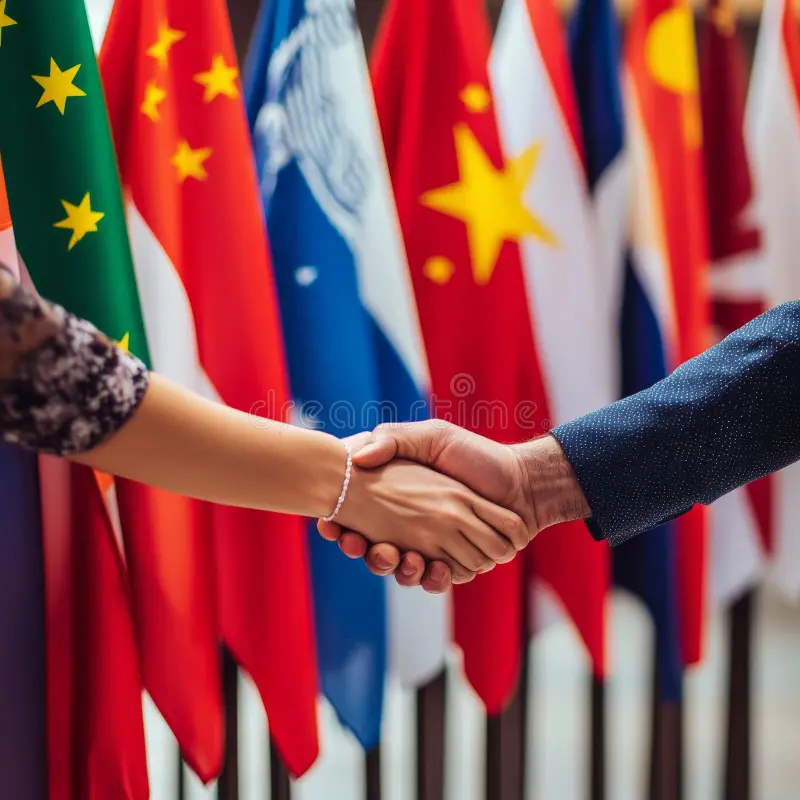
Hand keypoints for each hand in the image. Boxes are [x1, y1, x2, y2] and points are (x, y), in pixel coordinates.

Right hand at [333, 455, 529, 583]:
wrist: (521, 482)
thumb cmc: (476, 455)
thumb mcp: (431, 437)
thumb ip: (394, 440)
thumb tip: (356, 457)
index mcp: (404, 500)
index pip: (361, 520)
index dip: (343, 529)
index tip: (332, 528)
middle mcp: (417, 526)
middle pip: (377, 551)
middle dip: (366, 553)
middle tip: (362, 545)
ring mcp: (437, 547)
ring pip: (403, 571)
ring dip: (397, 569)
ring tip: (399, 556)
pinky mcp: (458, 564)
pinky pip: (436, 581)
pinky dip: (432, 579)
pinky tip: (434, 566)